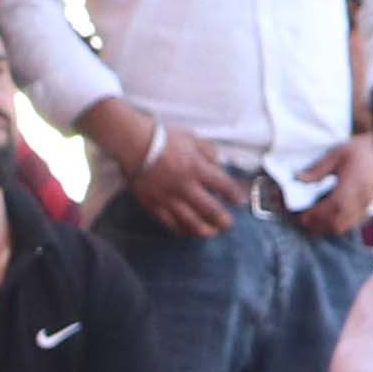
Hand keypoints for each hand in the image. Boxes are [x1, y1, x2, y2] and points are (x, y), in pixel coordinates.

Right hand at [103, 110, 242, 240]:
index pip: (224, 186)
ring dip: (205, 230)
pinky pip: (170, 224)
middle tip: (228, 224)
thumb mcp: (192, 138)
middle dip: (223, 220)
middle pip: (211, 210)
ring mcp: (170, 198)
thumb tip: (217, 164)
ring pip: (191, 222)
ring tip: (211, 232)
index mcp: (197, 168)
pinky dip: (181, 230)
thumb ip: (208, 152)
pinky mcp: (154, 205)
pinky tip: (187, 233)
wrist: (134, 145)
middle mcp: (186, 186)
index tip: (239, 201)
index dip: (235, 196)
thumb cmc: (164, 139)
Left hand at [292, 143, 372, 244]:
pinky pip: (353, 223)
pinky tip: (334, 218)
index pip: (324, 212)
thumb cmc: (365, 149)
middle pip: (333, 224)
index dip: (310, 217)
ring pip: (344, 226)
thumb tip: (299, 179)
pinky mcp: (370, 205)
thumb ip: (318, 169)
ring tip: (316, 222)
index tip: (299, 216)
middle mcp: (356, 204)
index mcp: (346, 192)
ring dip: (327, 228)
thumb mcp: (338, 154)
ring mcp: (365, 206)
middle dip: (316, 226)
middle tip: (304, 221)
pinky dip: (340, 224)